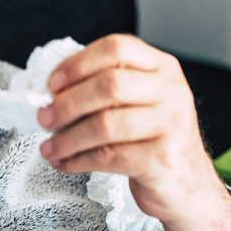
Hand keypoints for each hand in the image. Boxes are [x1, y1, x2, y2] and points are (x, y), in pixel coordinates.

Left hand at [36, 34, 230, 230]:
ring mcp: (172, 124)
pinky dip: (77, 160)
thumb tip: (47, 91)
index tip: (51, 83)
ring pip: (106, 124)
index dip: (77, 64)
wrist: (186, 182)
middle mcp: (171, 90)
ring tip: (49, 147)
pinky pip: (108, 156)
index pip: (116, 48)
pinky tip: (64, 162)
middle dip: (67, 103)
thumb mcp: (136, 101)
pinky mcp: (163, 159)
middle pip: (110, 85)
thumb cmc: (150, 136)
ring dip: (67, 138)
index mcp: (160, 66)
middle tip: (44, 117)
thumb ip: (101, 87)